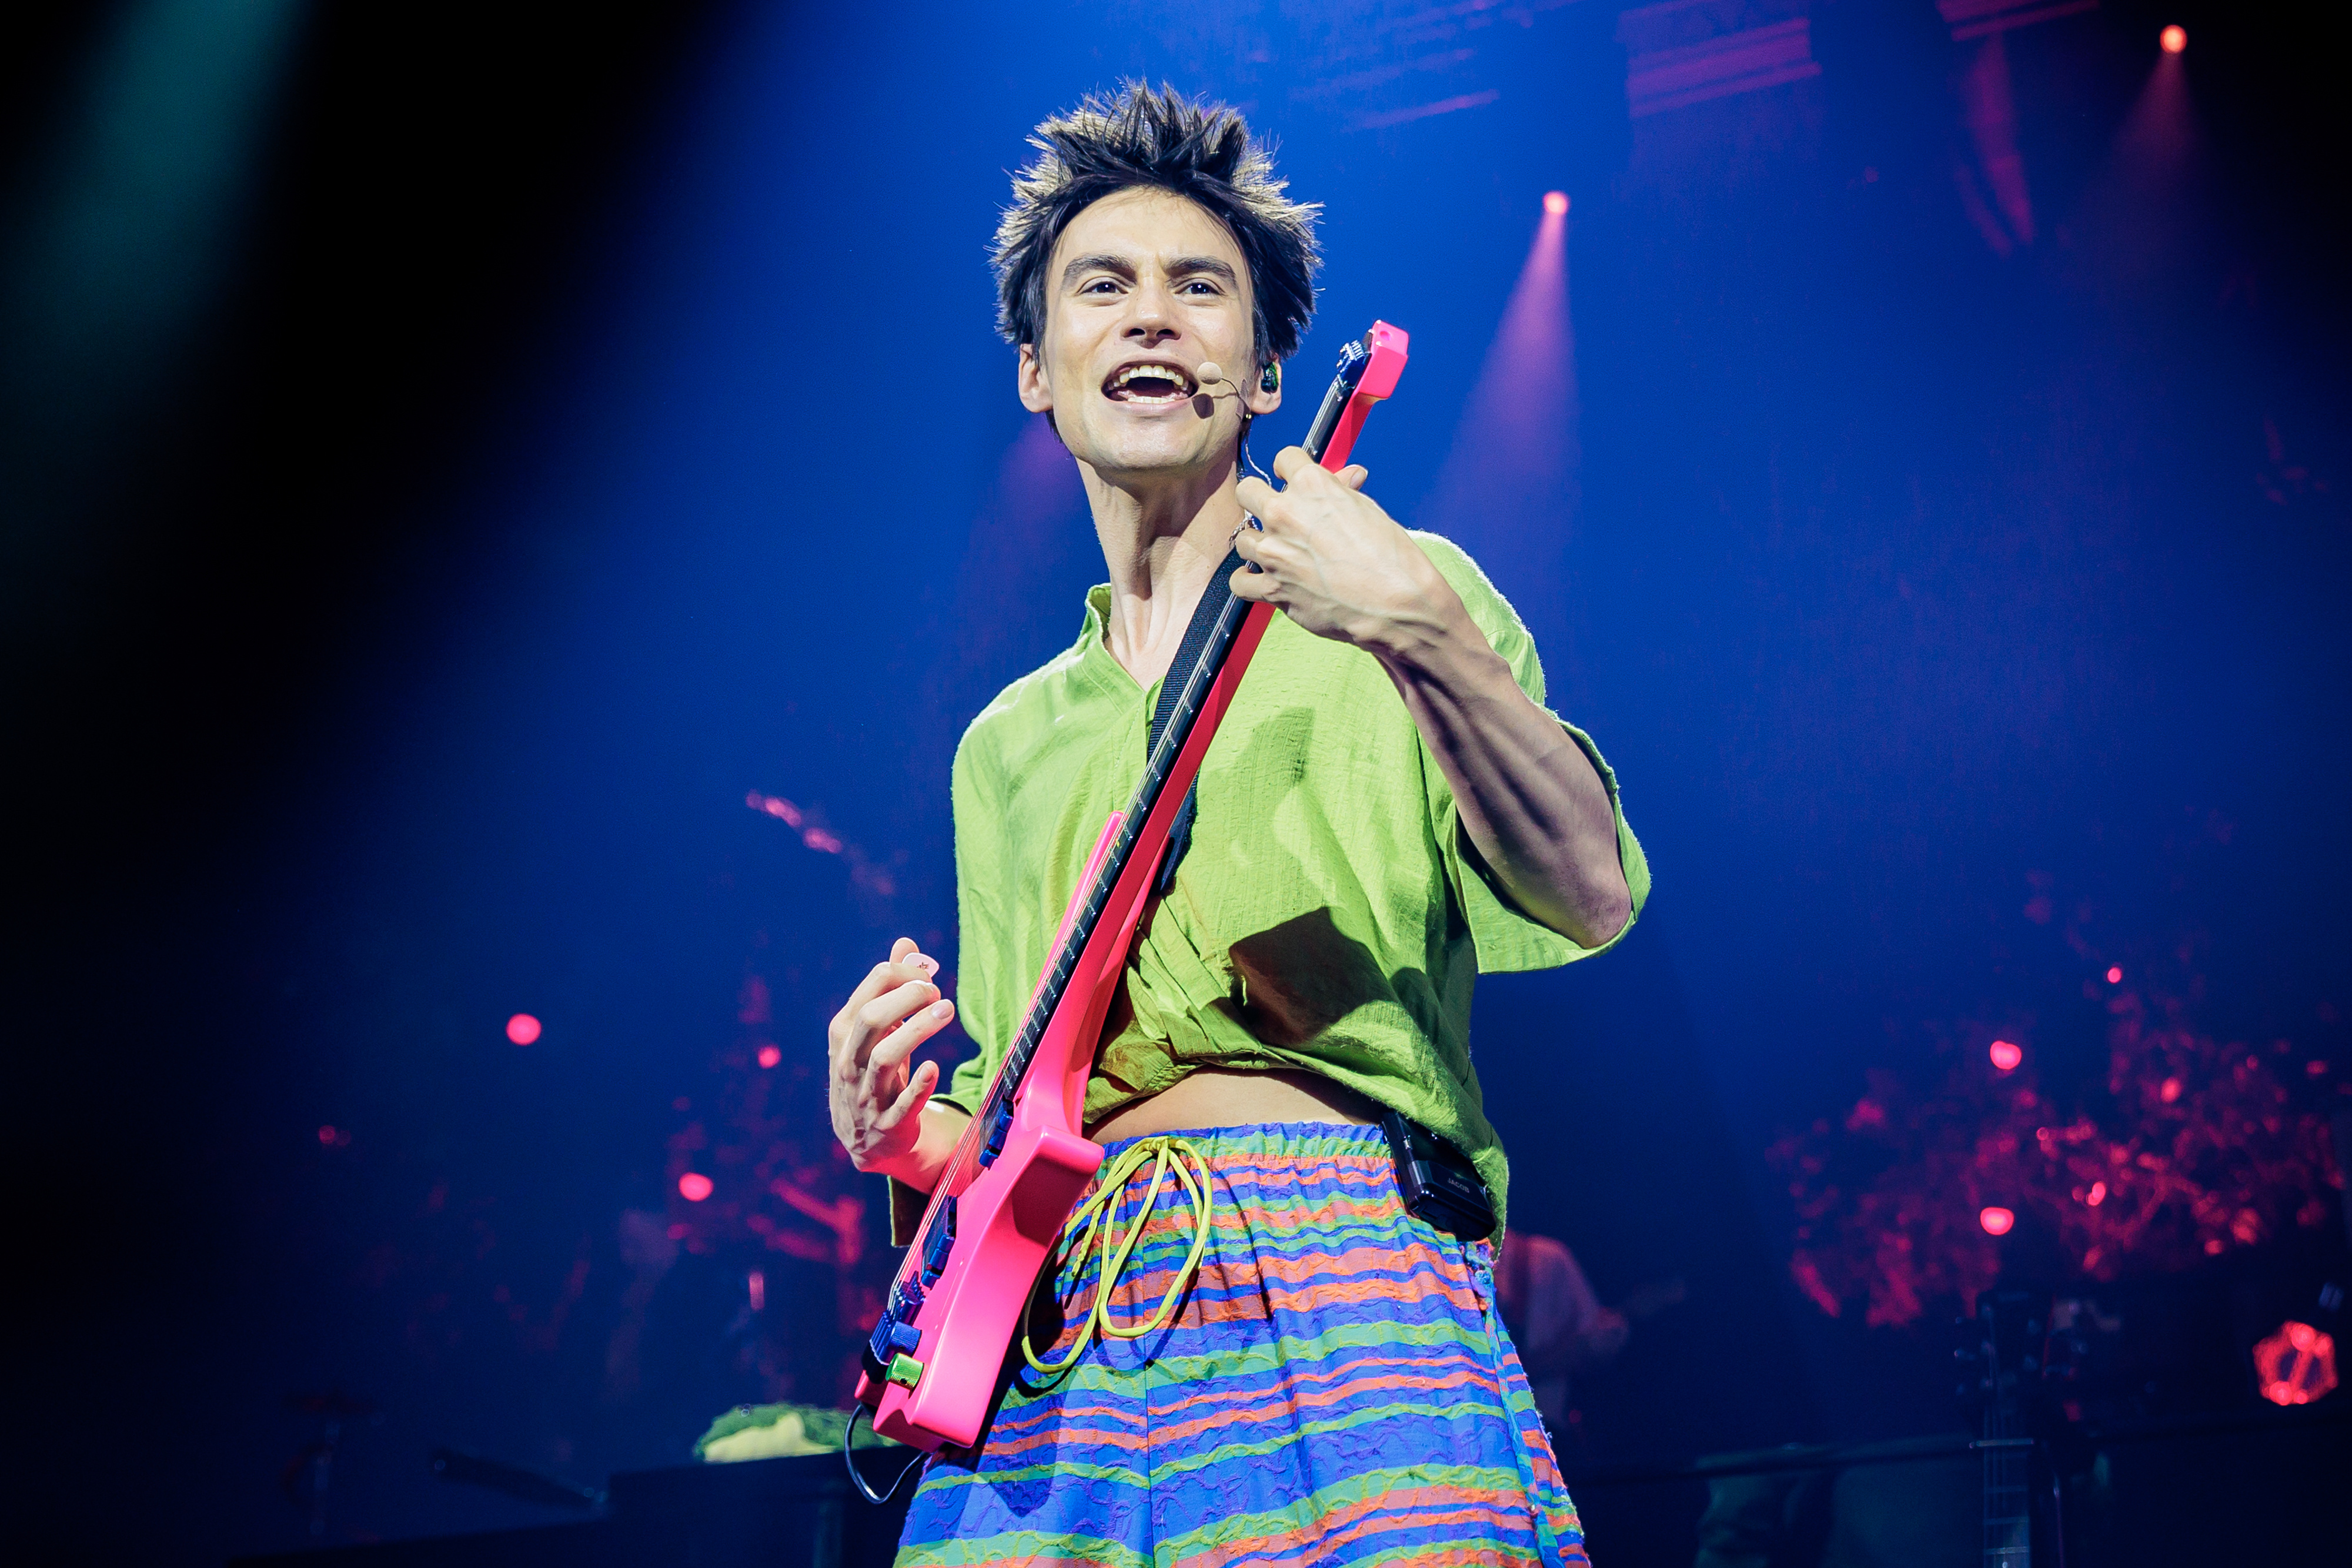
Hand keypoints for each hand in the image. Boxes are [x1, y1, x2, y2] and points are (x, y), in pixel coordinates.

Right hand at [827, 937, 955, 1173]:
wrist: (865, 1140)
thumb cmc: (874, 1072)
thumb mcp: (875, 1032)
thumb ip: (889, 987)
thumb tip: (906, 944)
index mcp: (845, 1032)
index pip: (871, 988)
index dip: (904, 975)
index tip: (928, 977)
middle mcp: (850, 1061)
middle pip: (872, 1019)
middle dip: (908, 997)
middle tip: (937, 993)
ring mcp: (867, 1094)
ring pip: (884, 1057)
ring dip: (918, 1030)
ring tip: (947, 1011)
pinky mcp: (889, 1124)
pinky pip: (902, 1105)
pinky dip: (918, 1086)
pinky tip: (933, 1067)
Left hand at [1230, 446, 1458, 654]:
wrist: (1396, 603)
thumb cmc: (1390, 556)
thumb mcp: (1369, 510)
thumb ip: (1345, 491)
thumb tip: (1349, 474)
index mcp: (1312, 486)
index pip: (1284, 458)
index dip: (1291, 470)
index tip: (1294, 482)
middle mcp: (1285, 514)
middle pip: (1247, 491)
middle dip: (1258, 499)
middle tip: (1274, 514)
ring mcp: (1274, 552)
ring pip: (1242, 538)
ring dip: (1257, 544)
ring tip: (1276, 554)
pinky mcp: (1272, 588)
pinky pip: (1239, 582)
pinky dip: (1247, 582)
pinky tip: (1262, 581)